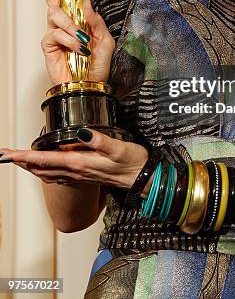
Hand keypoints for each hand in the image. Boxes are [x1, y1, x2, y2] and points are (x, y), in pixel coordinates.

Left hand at [0, 129, 148, 189]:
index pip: (44, 159)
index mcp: (80, 163)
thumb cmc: (133, 163)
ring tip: (18, 160)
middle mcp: (76, 171)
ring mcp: (80, 175)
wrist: (144, 179)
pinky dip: (45, 170)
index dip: (24, 155)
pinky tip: (46, 168)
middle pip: (40, 167)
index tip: (7, 153)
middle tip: (4, 155)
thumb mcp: (118, 147)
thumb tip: (81, 132)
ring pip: (47, 172)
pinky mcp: (85, 175)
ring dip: (30, 166)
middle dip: (21, 161)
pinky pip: (58, 175)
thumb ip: (99, 140)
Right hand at [41, 0, 114, 84]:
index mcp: (79, 19)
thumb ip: (97, 21)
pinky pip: (55, 34)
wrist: (91, 85)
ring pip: (56, 16)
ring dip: (72, 26)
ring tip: (84, 39)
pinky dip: (70, 40)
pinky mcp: (48, 46)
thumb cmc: (98, 66)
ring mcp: (56, 34)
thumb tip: (87, 3)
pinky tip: (79, 49)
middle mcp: (65, 24)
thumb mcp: (106, 39)